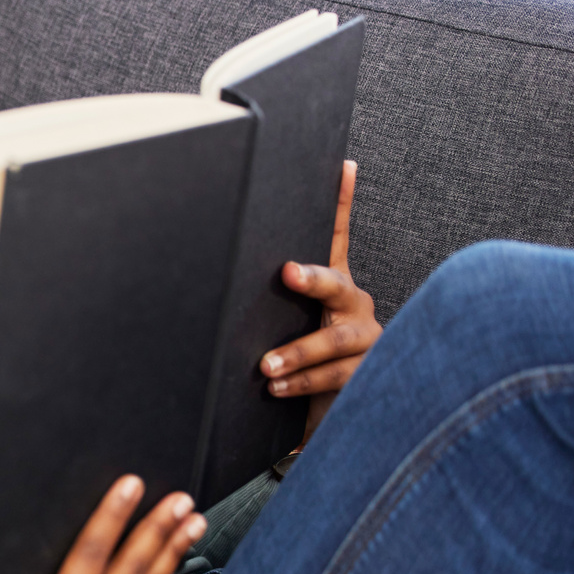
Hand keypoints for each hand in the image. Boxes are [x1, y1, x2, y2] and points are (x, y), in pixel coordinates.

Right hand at [0, 477, 204, 573]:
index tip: (132, 484)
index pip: (91, 556)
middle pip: (131, 572)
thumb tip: (46, 519)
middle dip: (158, 530)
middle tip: (181, 497)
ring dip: (170, 553)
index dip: (113, 516)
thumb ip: (18, 571)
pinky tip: (169, 558)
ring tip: (192, 521)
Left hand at [261, 160, 379, 441]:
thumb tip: (208, 273)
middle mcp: (354, 304)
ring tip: (266, 366)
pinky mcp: (365, 373)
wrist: (322, 407)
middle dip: (313, 279)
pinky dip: (303, 381)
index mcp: (334, 284)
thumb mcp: (279, 323)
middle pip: (337, 285)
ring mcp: (365, 338)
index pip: (337, 236)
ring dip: (299, 351)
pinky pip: (335, 376)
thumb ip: (261, 301)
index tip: (343, 166)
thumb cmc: (294, 357)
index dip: (342, 201)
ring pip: (336, 339)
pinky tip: (276, 387)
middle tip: (287, 273)